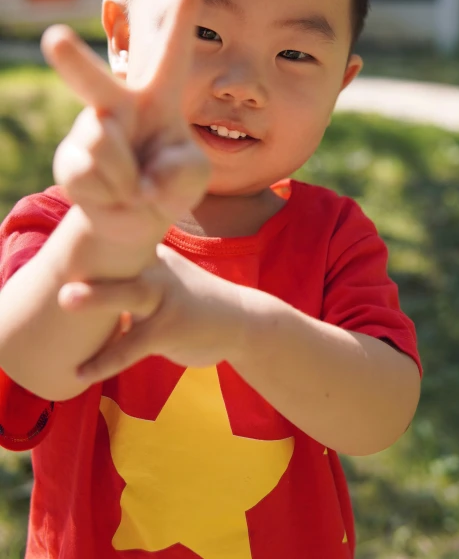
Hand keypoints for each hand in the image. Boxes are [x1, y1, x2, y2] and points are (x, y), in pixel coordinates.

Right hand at [41, 0, 209, 276]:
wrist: (136, 217)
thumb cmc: (170, 182)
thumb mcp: (193, 176)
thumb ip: (182, 171)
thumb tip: (138, 177)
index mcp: (159, 97)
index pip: (171, 55)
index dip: (181, 21)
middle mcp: (119, 104)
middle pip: (94, 79)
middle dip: (72, 59)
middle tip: (55, 39)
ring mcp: (90, 130)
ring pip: (102, 142)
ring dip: (127, 175)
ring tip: (136, 186)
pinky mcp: (70, 160)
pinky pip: (89, 174)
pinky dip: (112, 194)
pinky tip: (116, 194)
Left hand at [57, 244, 264, 381]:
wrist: (241, 320)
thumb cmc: (194, 300)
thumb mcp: (168, 276)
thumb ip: (135, 272)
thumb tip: (89, 276)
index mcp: (152, 255)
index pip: (118, 242)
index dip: (92, 238)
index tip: (65, 243)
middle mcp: (158, 269)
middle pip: (124, 260)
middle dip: (95, 253)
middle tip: (64, 255)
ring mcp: (166, 298)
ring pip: (130, 296)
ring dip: (99, 297)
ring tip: (65, 299)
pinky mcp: (170, 329)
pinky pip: (132, 346)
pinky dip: (105, 360)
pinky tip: (81, 371)